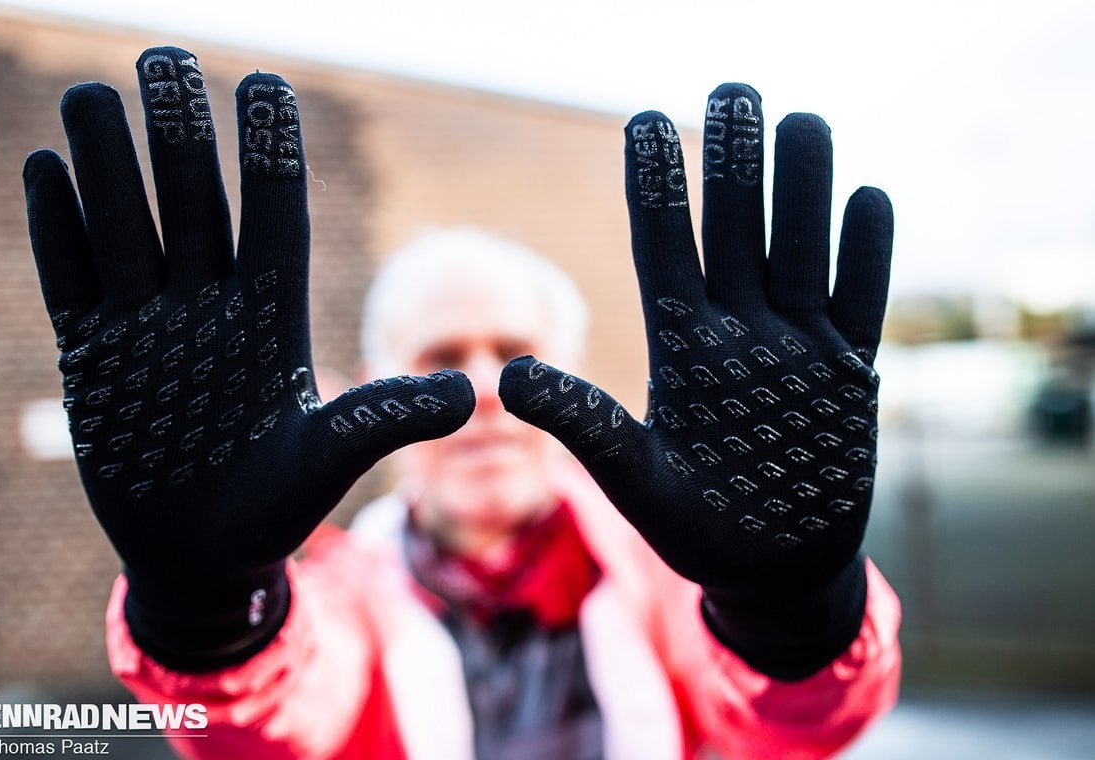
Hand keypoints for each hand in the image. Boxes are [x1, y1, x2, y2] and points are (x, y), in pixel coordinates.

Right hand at [24, 47, 473, 668]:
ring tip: (91, 95)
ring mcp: (148, 325)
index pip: (273, 216)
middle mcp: (210, 304)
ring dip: (110, 163)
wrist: (201, 555)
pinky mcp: (94, 353)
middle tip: (165, 60)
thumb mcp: (333, 458)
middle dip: (180, 136)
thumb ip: (390, 417)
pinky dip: (59, 228)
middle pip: (194, 202)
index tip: (266, 86)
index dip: (269, 154)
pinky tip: (46, 168)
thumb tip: (478, 392)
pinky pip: (72, 277)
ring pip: (127, 225)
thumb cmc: (276, 507)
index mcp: (271, 314)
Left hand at [500, 84, 891, 677]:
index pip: (665, 251)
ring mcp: (798, 347)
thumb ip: (584, 426)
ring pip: (801, 249)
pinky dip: (867, 256)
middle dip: (735, 163)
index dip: (657, 188)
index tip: (643, 121)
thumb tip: (504, 378)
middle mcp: (739, 333)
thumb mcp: (636, 481)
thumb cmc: (698, 530)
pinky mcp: (850, 374)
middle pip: (737, 231)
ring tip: (801, 119)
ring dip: (803, 188)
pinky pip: (862, 301)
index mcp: (682, 348)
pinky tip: (867, 198)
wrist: (774, 569)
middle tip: (733, 88)